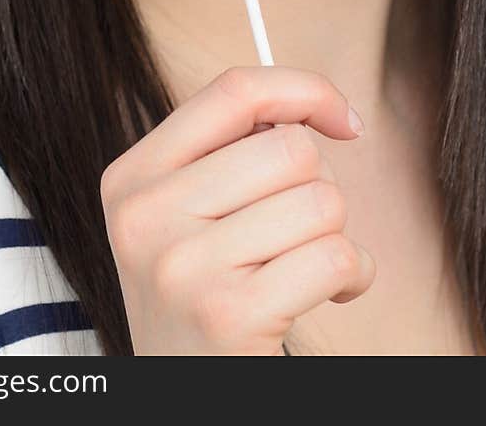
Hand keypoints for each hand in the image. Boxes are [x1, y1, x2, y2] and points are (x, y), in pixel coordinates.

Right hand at [100, 65, 375, 354]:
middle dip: (318, 186)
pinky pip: (335, 256)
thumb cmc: (204, 297)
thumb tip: (316, 108)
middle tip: (298, 230)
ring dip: (336, 235)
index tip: (343, 120)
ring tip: (303, 266)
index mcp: (132, 176)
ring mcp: (182, 267)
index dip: (304, 91)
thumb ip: (229, 151)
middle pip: (290, 147)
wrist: (188, 395)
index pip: (233, 90)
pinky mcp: (229, 316)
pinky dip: (353, 274)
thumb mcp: (184, 217)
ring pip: (321, 200)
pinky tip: (326, 293)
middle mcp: (145, 216)